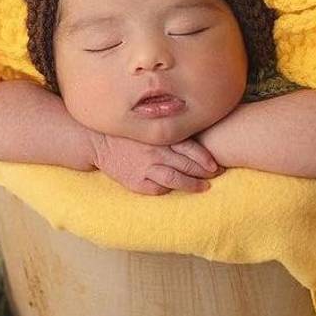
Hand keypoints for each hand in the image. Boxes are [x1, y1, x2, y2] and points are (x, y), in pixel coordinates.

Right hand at [89, 133, 222, 195]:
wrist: (98, 141)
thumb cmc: (128, 133)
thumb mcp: (149, 126)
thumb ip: (169, 131)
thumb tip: (196, 134)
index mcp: (160, 137)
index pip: (191, 148)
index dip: (206, 158)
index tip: (216, 165)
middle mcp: (155, 152)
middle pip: (187, 164)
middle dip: (206, 172)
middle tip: (218, 175)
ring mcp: (146, 168)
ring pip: (176, 179)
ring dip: (193, 185)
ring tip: (204, 187)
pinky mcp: (136, 182)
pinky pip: (158, 189)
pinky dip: (170, 189)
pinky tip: (177, 189)